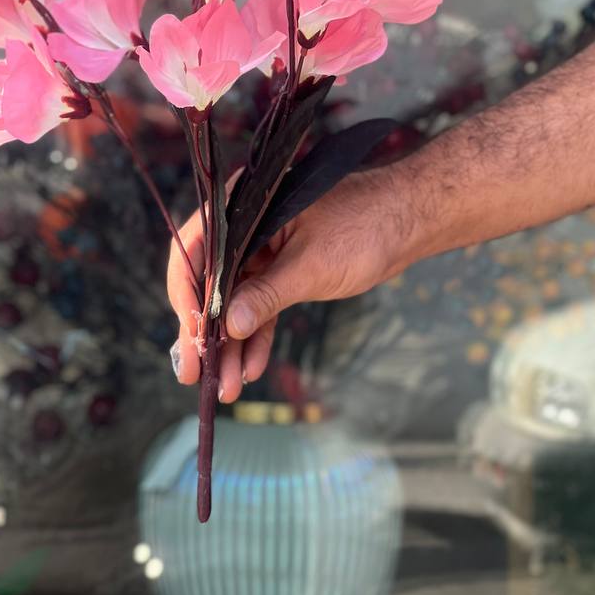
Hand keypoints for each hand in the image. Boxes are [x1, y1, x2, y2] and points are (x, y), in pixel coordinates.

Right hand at [166, 167, 407, 403]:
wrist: (408, 220)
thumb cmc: (365, 226)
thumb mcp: (311, 266)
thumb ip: (267, 295)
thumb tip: (230, 326)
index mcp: (244, 207)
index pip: (195, 248)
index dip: (186, 293)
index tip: (189, 332)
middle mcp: (245, 227)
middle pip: (209, 282)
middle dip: (204, 331)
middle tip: (192, 373)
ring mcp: (262, 250)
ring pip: (234, 301)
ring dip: (230, 345)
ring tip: (225, 387)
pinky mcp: (281, 270)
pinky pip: (259, 307)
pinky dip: (256, 337)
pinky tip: (251, 369)